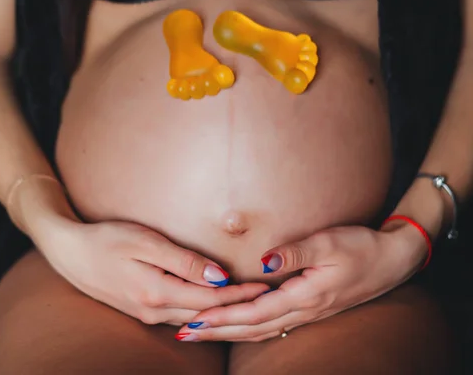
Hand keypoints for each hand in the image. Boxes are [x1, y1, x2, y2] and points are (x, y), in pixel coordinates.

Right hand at [34, 216, 269, 325]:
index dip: (240, 294)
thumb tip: (219, 277)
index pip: (210, 299)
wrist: (69, 253)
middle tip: (267, 299)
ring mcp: (147, 314)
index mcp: (157, 293)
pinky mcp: (142, 310)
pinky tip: (213, 308)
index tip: (266, 288)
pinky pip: (180, 316)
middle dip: (237, 307)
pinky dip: (202, 313)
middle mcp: (154, 311)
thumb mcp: (145, 242)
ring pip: (194, 318)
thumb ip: (184, 261)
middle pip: (206, 314)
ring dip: (221, 312)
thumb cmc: (106, 240)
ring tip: (247, 305)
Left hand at [176, 223, 427, 340]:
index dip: (223, 316)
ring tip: (201, 332)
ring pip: (259, 329)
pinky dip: (247, 327)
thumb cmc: (361, 247)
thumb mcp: (330, 243)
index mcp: (304, 296)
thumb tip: (264, 261)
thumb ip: (296, 253)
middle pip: (251, 327)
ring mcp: (306, 312)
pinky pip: (271, 324)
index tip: (195, 318)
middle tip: (185, 333)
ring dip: (228, 332)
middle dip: (216, 331)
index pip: (254, 312)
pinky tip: (236, 327)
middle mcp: (302, 310)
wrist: (392, 260)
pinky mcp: (308, 308)